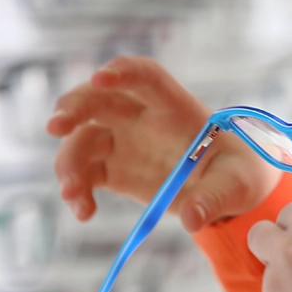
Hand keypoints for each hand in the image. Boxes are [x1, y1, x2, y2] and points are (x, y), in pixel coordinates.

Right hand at [46, 56, 280, 229]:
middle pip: (99, 99)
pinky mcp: (113, 169)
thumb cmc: (237, 173)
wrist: (225, 189)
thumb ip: (214, 198)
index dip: (123, 72)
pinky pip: (85, 174)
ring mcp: (123, 141)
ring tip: (72, 194)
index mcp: (174, 107)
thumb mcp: (237, 184)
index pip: (145, 77)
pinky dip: (77, 191)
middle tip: (55, 126)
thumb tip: (193, 219)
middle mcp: (141, 117)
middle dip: (74, 106)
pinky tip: (83, 212)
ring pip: (82, 138)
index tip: (100, 77)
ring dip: (69, 162)